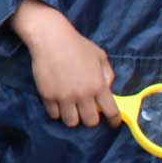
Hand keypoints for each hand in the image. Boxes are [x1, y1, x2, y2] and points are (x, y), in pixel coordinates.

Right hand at [10, 0, 117, 127]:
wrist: (51, 39)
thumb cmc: (77, 45)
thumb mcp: (100, 56)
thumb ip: (107, 74)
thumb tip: (107, 89)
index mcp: (99, 85)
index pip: (111, 111)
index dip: (114, 121)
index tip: (113, 123)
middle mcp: (83, 94)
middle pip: (90, 122)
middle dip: (90, 119)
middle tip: (86, 111)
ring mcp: (64, 97)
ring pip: (71, 122)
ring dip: (72, 117)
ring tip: (71, 109)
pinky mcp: (48, 96)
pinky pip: (54, 114)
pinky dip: (57, 111)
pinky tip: (58, 103)